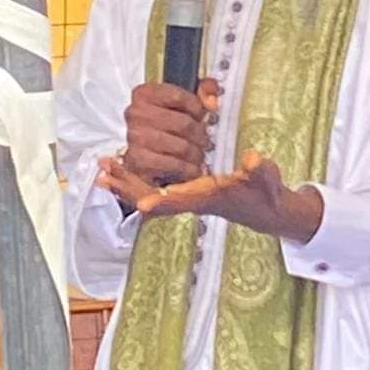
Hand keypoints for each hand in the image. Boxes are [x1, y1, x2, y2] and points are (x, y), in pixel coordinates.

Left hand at [97, 150, 323, 243]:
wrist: (264, 210)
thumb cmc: (265, 193)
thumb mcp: (267, 178)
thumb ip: (260, 170)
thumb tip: (252, 159)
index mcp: (209, 197)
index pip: (183, 202)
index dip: (163, 203)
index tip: (142, 205)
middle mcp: (191, 199)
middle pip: (153, 199)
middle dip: (128, 188)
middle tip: (103, 174)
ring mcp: (184, 197)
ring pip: (148, 193)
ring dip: (125, 182)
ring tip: (102, 168)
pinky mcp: (183, 192)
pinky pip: (152, 186)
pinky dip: (134, 178)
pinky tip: (120, 168)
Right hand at [122, 79, 217, 183]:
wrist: (142, 154)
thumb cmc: (163, 125)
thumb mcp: (180, 102)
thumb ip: (201, 91)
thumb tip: (213, 92)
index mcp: (144, 94)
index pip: (178, 96)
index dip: (197, 107)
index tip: (203, 115)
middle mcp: (136, 114)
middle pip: (183, 124)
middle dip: (200, 135)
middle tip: (205, 141)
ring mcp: (135, 138)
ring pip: (181, 146)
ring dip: (196, 154)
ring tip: (199, 155)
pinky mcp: (138, 161)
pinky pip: (173, 165)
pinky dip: (187, 169)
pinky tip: (192, 168)